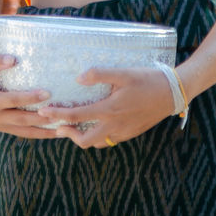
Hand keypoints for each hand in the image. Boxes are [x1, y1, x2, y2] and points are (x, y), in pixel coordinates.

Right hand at [0, 54, 60, 138]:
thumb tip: (13, 59)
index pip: (13, 100)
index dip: (30, 97)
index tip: (47, 93)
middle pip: (22, 119)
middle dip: (42, 117)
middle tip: (61, 113)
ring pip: (24, 131)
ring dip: (44, 132)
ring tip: (64, 130)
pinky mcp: (2, 128)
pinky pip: (23, 132)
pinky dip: (38, 133)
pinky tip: (54, 132)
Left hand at [36, 66, 175, 147]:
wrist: (173, 93)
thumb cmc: (147, 80)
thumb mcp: (123, 73)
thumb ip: (99, 74)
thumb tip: (78, 77)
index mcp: (109, 110)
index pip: (76, 117)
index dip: (57, 115)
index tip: (42, 113)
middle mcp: (114, 126)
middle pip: (84, 140)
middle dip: (68, 134)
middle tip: (57, 124)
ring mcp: (123, 132)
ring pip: (97, 142)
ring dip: (82, 136)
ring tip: (73, 125)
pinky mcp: (131, 133)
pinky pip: (109, 140)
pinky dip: (97, 136)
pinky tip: (96, 124)